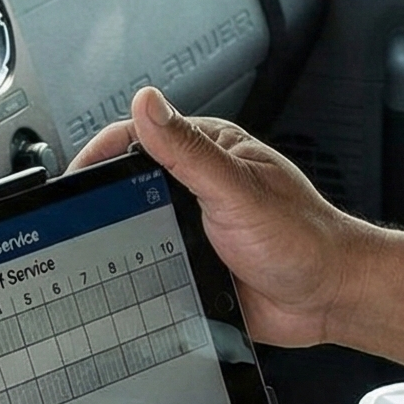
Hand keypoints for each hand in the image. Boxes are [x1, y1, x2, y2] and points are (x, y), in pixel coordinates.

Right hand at [72, 87, 373, 347]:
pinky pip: (151, 264)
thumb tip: (148, 104)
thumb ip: (190, 150)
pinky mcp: (194, 264)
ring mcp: (195, 226)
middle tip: (74, 216)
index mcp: (210, 152)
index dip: (101, 153)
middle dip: (102, 197)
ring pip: (136, 225)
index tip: (73, 176)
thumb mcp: (238, 190)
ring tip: (92, 248)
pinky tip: (125, 279)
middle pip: (131, 182)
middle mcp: (199, 186)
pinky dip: (135, 270)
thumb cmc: (304, 239)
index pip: (139, 137)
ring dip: (118, 237)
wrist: (329, 299)